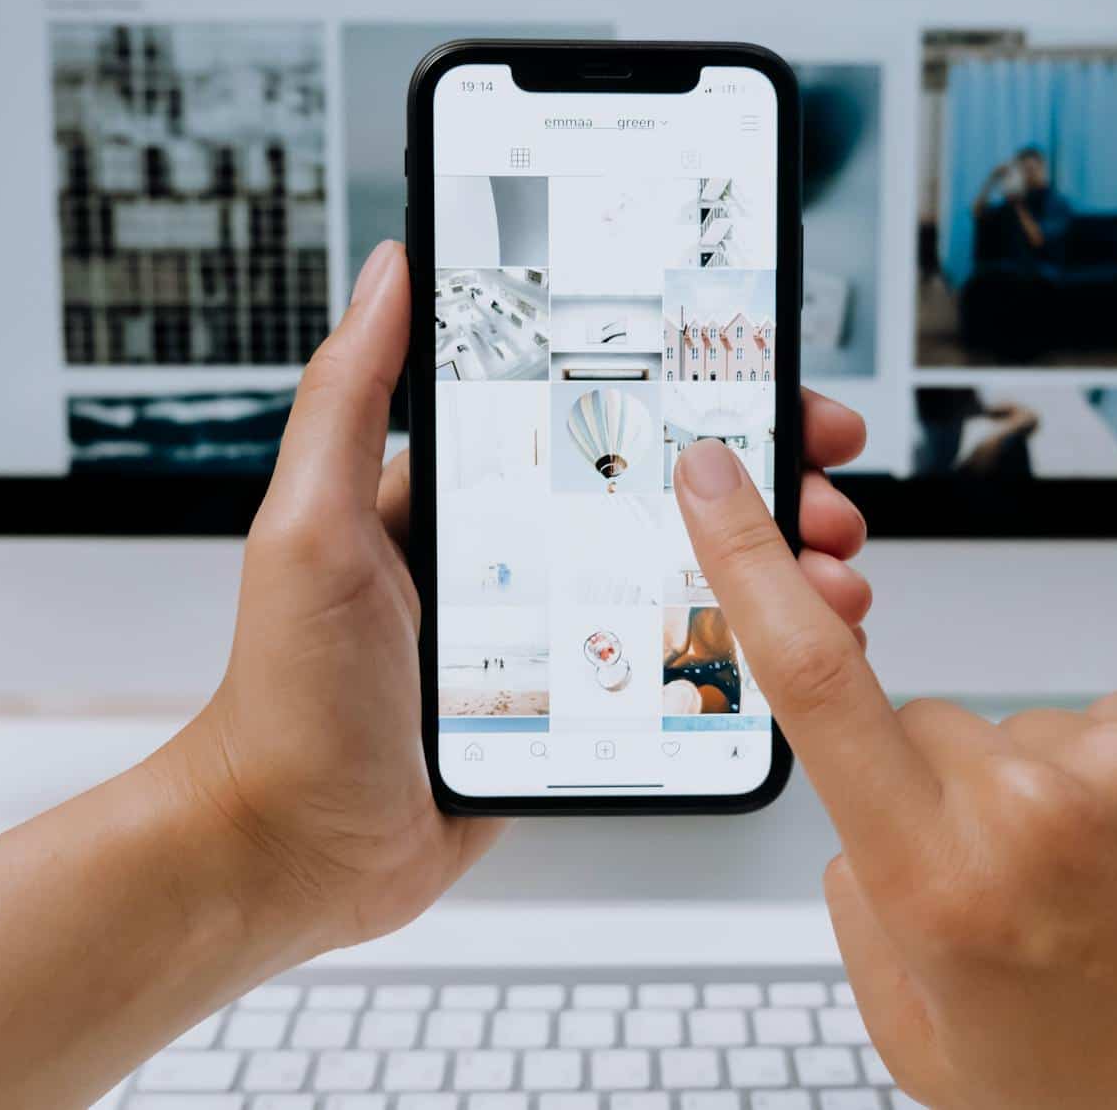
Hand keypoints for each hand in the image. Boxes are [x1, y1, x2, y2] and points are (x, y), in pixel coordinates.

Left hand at [151, 240, 874, 957]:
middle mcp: (522, 554)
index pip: (600, 414)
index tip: (767, 377)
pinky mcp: (576, 710)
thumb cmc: (287, 693)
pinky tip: (790, 651)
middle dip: (761, 486)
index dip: (692, 391)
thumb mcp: (312, 524)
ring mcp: (556, 632)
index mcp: (470, 495)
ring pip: (689, 579)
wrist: (293, 849)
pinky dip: (742, 654)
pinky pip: (672, 667)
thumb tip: (389, 267)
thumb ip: (348, 395)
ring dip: (771, 570)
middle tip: (828, 494)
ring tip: (829, 579)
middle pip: (667, 495)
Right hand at [672, 441, 1116, 1109]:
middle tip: (1021, 893)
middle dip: (936, 790)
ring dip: (1039, 792)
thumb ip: (858, 923)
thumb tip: (850, 828)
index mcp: (937, 885)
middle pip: (917, 723)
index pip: (812, 682)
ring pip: (1015, 730)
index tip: (715, 476)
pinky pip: (1102, 716)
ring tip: (1112, 891)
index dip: (743, 558)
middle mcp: (1025, 805)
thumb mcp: (936, 1050)